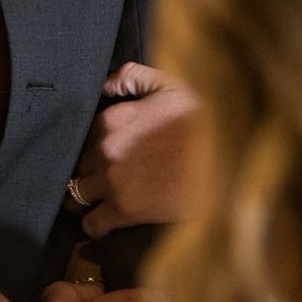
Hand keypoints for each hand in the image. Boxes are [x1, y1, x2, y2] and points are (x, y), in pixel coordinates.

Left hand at [68, 65, 197, 234]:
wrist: (225, 162)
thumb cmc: (202, 121)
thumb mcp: (170, 85)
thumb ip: (132, 76)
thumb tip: (105, 85)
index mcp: (111, 118)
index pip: (85, 135)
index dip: (94, 145)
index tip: (106, 153)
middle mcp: (104, 148)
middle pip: (80, 164)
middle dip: (89, 171)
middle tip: (103, 179)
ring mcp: (111, 181)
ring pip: (76, 193)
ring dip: (82, 198)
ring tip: (94, 203)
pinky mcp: (123, 211)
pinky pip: (92, 224)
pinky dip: (94, 226)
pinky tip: (102, 224)